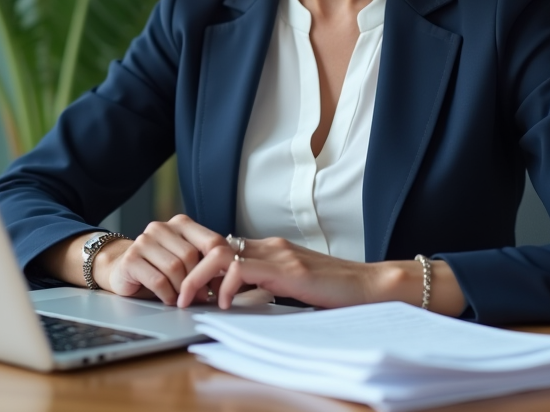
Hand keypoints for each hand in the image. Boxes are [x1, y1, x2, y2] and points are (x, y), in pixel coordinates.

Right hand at [93, 214, 226, 304]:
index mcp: (181, 223)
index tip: (222, 283)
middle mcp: (161, 228)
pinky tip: (168, 299)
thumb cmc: (160, 267)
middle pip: (192, 256)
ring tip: (182, 298)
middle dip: (198, 281)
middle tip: (201, 296)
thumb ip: (205, 262)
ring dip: (181, 290)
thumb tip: (229, 278)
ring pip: (175, 268)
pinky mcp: (131, 259)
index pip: (211, 240)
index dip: (219, 265)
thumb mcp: (186, 259)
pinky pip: (158, 281)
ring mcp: (144, 241)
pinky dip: (168, 295)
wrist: (123, 269)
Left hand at [177, 237, 466, 314]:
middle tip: (178, 295)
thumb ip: (269, 285)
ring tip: (190, 300)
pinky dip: (225, 286)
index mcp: (271, 249)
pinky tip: (224, 304)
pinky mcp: (287, 269)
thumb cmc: (336, 291)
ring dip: (198, 278)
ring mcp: (278, 254)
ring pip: (221, 253)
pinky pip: (243, 269)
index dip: (200, 267)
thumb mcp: (295, 286)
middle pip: (214, 246)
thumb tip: (239, 299)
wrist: (370, 286)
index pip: (223, 248)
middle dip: (189, 270)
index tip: (189, 289)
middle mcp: (271, 245)